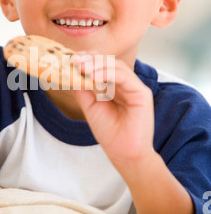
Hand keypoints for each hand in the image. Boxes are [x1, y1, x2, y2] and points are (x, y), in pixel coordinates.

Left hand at [73, 54, 154, 168]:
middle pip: (110, 63)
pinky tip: (94, 76)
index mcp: (115, 87)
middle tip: (75, 59)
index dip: (88, 59)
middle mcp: (126, 85)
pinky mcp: (142, 94)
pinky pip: (125, 77)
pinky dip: (108, 73)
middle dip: (91, 59)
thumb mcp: (91, 107)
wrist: (124, 154)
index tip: (72, 58)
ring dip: (98, 64)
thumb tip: (71, 73)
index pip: (102, 66)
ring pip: (117, 67)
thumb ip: (83, 90)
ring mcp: (135, 88)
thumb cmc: (110, 134)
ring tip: (82, 66)